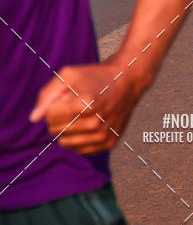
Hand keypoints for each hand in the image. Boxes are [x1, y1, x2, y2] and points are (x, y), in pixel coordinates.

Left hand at [29, 62, 146, 154]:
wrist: (127, 80)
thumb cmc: (95, 76)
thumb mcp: (69, 75)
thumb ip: (47, 95)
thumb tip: (34, 119)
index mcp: (85, 104)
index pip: (49, 116)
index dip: (54, 104)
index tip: (66, 96)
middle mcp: (95, 123)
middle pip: (55, 131)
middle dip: (59, 118)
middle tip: (73, 104)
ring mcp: (103, 135)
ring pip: (65, 143)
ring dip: (67, 130)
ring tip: (80, 114)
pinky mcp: (108, 143)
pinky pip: (79, 150)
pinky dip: (78, 138)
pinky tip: (88, 123)